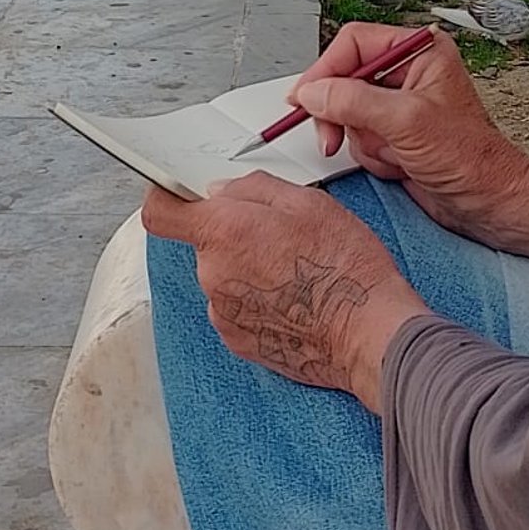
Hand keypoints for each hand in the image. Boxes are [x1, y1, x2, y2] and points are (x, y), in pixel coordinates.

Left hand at [141, 172, 430, 413]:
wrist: (367, 333)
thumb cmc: (345, 268)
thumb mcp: (309, 203)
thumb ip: (253, 189)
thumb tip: (222, 192)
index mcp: (225, 232)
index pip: (161, 212)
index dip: (167, 199)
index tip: (182, 196)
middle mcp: (214, 275)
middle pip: (205, 244)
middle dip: (234, 236)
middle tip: (281, 238)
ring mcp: (223, 312)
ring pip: (224, 277)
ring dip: (248, 271)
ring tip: (296, 275)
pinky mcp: (238, 341)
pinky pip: (236, 308)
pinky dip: (258, 302)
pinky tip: (295, 302)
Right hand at [290, 24, 528, 245]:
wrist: (487, 201)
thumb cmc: (472, 158)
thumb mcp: (407, 122)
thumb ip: (354, 102)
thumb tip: (313, 92)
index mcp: (420, 51)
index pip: (354, 44)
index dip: (326, 70)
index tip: (306, 98)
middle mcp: (408, 73)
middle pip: (344, 79)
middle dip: (343, 114)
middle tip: (333, 135)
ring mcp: (398, 105)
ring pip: (347, 113)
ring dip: (365, 140)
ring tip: (394, 152)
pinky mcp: (393, 133)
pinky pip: (358, 138)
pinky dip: (372, 156)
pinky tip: (399, 163)